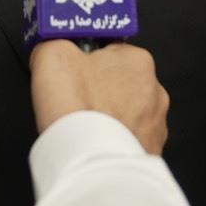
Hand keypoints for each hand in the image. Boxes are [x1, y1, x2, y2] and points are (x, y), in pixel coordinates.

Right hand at [30, 41, 168, 153]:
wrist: (91, 163)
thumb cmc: (78, 110)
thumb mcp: (51, 54)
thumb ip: (53, 43)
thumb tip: (50, 47)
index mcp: (137, 60)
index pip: (110, 50)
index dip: (85, 61)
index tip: (72, 71)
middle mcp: (155, 91)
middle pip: (119, 82)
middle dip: (99, 90)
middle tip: (74, 101)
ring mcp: (155, 125)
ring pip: (126, 113)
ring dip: (108, 117)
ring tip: (84, 126)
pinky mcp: (151, 152)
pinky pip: (128, 140)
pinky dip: (112, 142)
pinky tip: (94, 144)